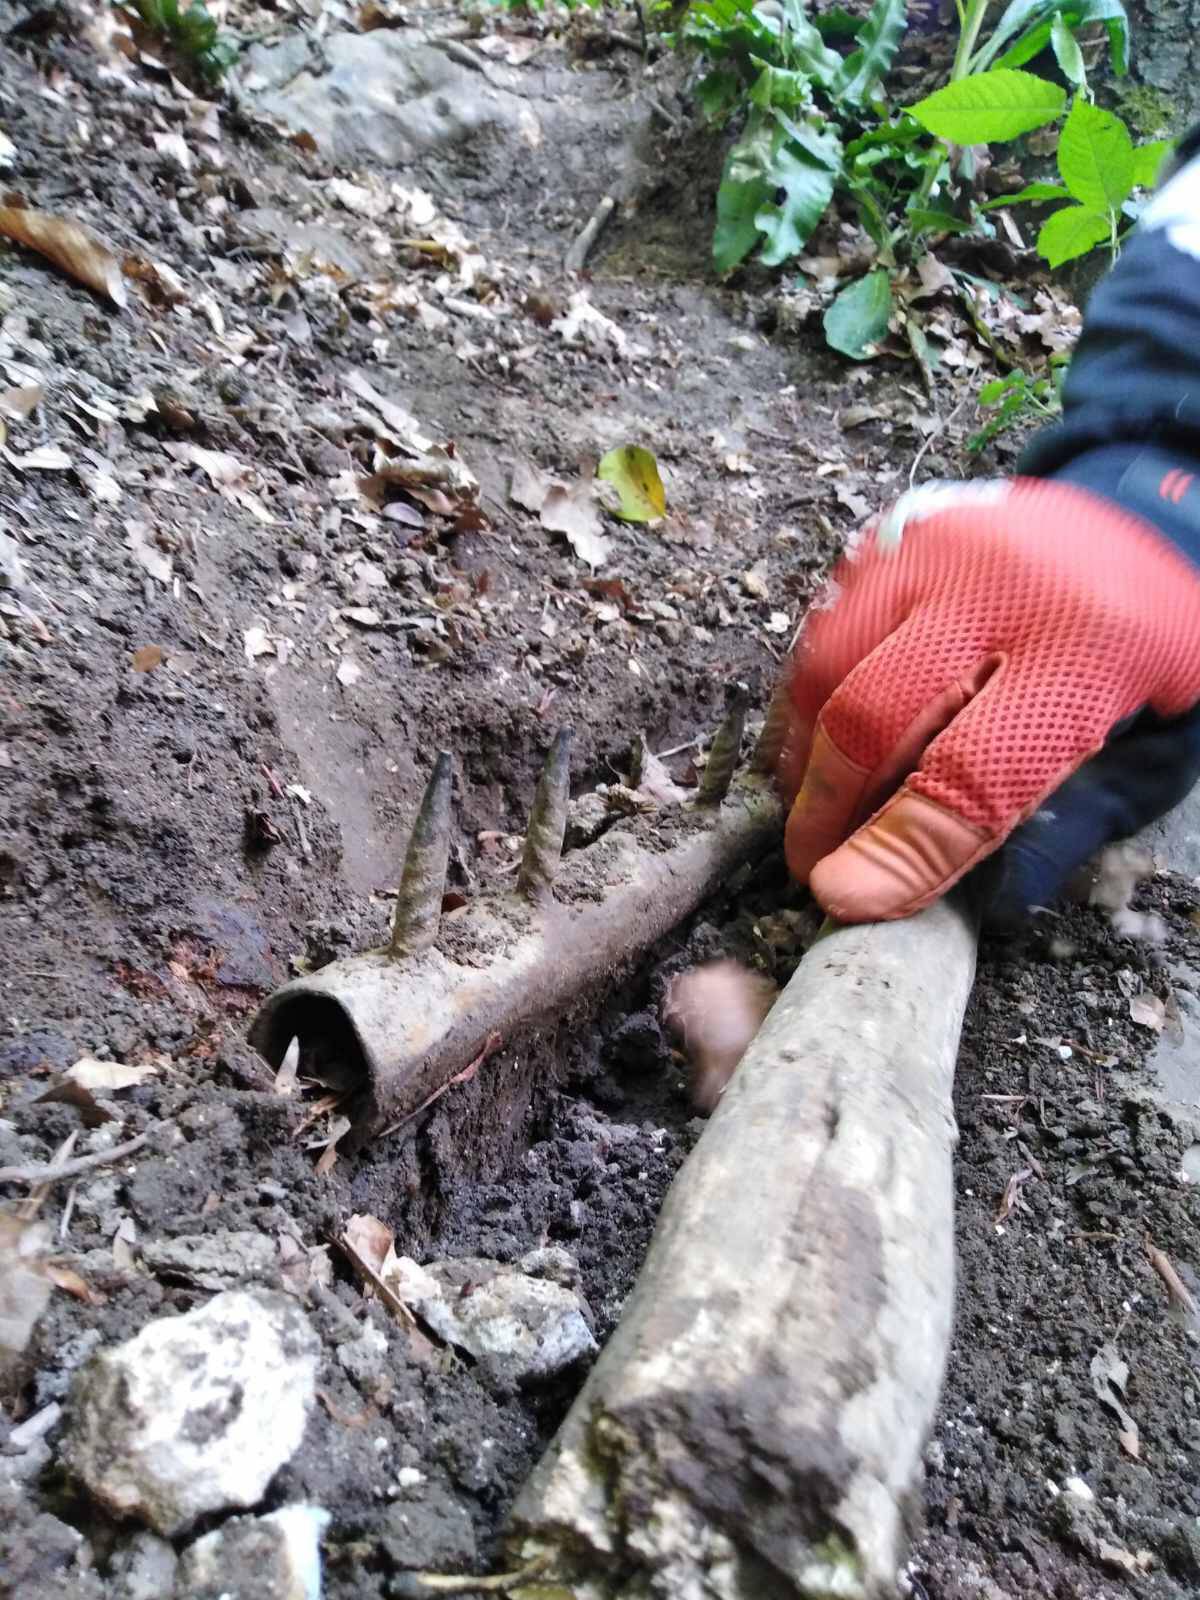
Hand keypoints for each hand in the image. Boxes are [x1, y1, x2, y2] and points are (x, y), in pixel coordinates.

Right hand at [774, 478, 1199, 923]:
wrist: (1153, 519)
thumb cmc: (1157, 651)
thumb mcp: (1147, 753)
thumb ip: (1056, 832)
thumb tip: (933, 898)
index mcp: (1089, 658)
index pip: (972, 775)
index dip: (899, 847)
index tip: (843, 896)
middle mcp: (1002, 591)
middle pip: (874, 712)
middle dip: (827, 803)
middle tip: (812, 860)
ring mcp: (940, 550)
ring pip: (829, 662)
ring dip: (806, 749)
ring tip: (810, 802)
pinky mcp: (900, 534)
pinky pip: (824, 622)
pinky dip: (811, 691)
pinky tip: (821, 736)